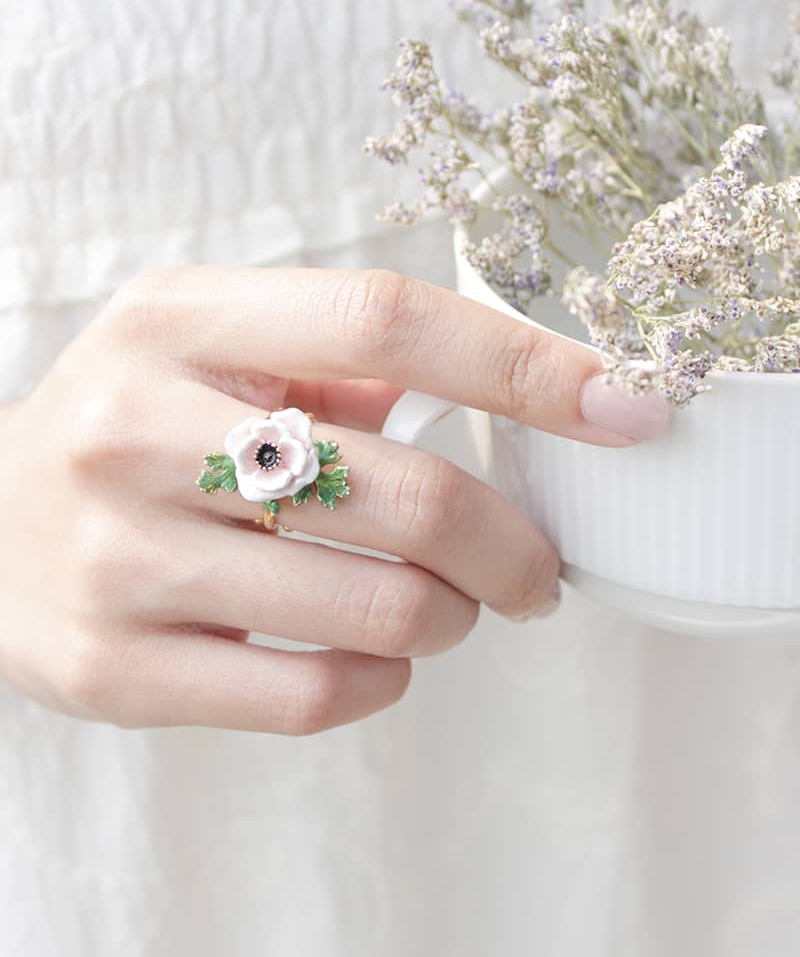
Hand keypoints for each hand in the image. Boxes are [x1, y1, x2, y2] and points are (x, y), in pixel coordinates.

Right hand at [0, 267, 667, 733]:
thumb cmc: (132, 419)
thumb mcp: (204, 337)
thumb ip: (336, 352)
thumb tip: (511, 391)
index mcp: (177, 319)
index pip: (385, 320)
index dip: (523, 365)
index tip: (623, 408)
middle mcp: (137, 428)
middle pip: (400, 486)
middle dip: (511, 543)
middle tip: (535, 569)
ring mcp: (119, 555)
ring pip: (373, 605)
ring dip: (452, 616)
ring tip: (447, 607)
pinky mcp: (111, 666)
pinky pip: (311, 694)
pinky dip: (381, 680)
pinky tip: (373, 654)